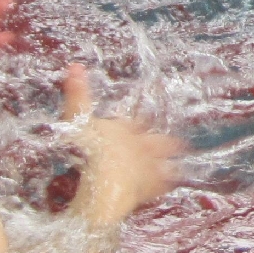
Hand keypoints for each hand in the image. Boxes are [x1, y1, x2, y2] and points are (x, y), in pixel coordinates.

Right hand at [61, 67, 184, 226]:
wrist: (104, 177)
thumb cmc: (89, 147)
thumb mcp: (76, 118)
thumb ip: (77, 94)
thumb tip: (74, 65)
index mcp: (126, 129)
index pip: (137, 122)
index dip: (142, 123)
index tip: (145, 123)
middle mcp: (142, 145)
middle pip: (161, 142)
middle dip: (166, 143)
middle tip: (177, 143)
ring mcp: (149, 167)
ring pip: (168, 162)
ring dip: (173, 163)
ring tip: (179, 165)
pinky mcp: (150, 187)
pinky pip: (164, 185)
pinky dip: (167, 184)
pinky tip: (170, 186)